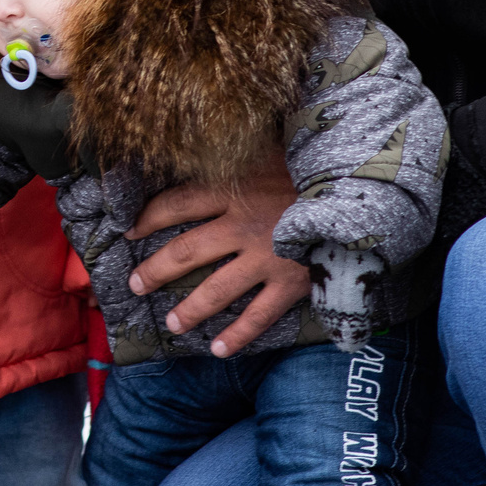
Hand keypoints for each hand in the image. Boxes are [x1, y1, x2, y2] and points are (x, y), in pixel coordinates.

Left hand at [125, 149, 310, 358]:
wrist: (358, 184)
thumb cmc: (309, 160)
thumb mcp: (266, 145)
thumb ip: (235, 150)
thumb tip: (202, 136)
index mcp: (230, 188)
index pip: (175, 204)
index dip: (147, 218)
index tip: (127, 229)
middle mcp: (241, 225)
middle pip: (186, 251)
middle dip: (156, 270)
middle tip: (136, 285)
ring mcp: (266, 256)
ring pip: (216, 289)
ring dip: (190, 309)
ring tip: (172, 324)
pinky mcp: (292, 281)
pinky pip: (259, 315)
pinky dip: (238, 335)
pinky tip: (218, 349)